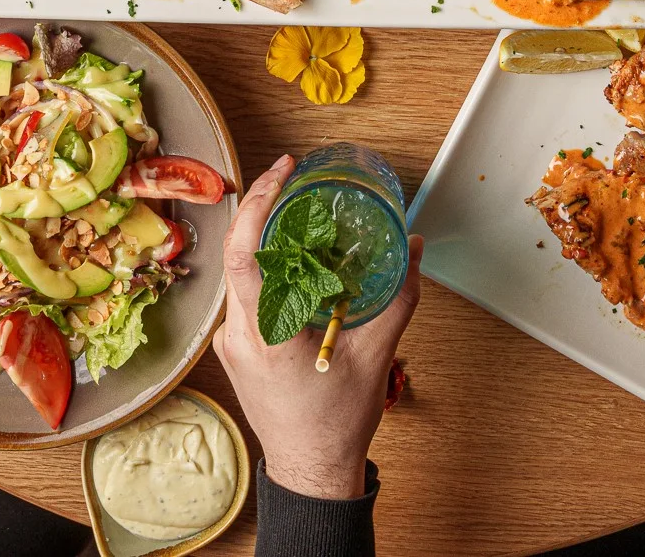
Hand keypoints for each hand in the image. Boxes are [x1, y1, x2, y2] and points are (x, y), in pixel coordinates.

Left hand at [214, 155, 422, 501]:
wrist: (311, 472)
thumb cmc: (337, 424)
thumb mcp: (374, 356)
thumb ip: (398, 298)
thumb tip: (413, 248)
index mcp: (265, 335)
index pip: (244, 254)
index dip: (258, 204)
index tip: (281, 171)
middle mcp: (237, 334)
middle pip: (238, 252)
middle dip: (262, 205)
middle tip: (290, 174)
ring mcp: (231, 342)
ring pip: (239, 270)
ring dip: (263, 234)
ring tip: (294, 205)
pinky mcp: (236, 347)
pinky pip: (245, 291)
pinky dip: (266, 263)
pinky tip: (292, 254)